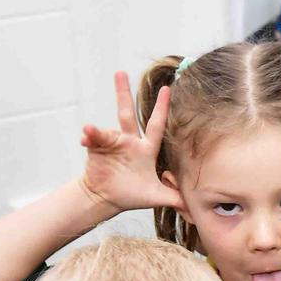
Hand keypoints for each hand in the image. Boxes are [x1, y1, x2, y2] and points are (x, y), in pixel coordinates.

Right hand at [78, 72, 182, 212]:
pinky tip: (84, 138)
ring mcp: (112, 144)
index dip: (162, 108)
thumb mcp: (158, 197)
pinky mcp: (96, 149)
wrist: (106, 200)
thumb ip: (176, 198)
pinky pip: (92, 139)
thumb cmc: (132, 195)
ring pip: (107, 129)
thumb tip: (196, 208)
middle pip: (127, 114)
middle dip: (123, 93)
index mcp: (146, 149)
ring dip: (98, 130)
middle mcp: (129, 142)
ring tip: (89, 131)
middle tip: (120, 72)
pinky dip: (89, 137)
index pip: (157, 125)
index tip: (167, 89)